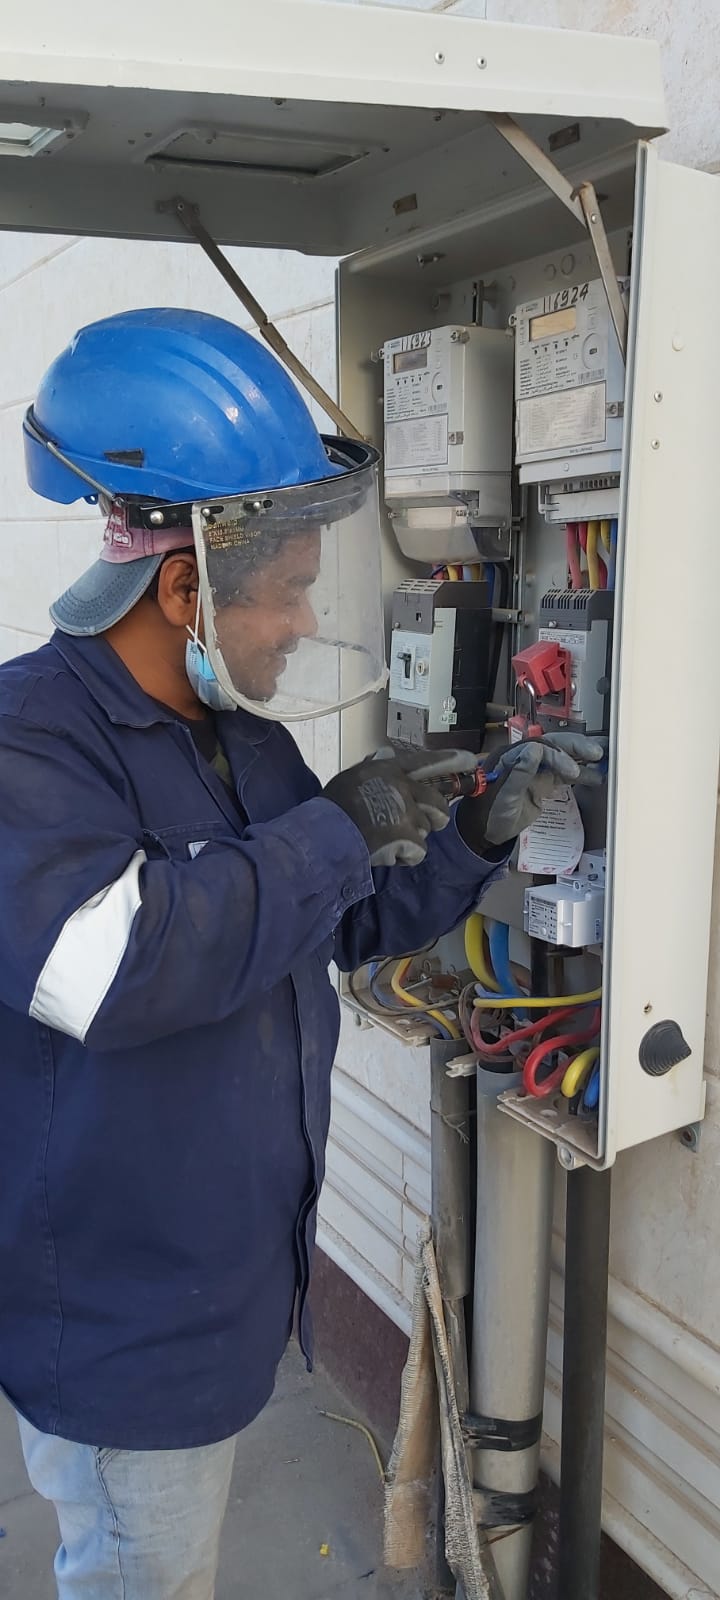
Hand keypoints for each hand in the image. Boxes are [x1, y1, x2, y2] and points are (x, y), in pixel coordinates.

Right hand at [324, 746, 478, 866]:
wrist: (326, 834)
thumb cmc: (333, 807)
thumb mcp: (352, 777)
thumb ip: (374, 768)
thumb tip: (386, 755)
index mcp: (389, 770)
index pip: (426, 762)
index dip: (450, 761)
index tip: (472, 761)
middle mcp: (403, 788)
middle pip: (438, 804)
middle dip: (434, 818)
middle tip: (415, 826)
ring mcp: (406, 812)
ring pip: (427, 830)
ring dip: (411, 839)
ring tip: (385, 840)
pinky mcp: (407, 837)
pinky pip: (418, 852)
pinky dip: (404, 857)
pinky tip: (384, 853)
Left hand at [457, 733, 604, 851]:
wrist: (483, 832)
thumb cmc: (488, 815)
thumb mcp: (503, 798)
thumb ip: (519, 774)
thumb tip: (536, 750)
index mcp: (511, 756)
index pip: (540, 748)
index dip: (559, 757)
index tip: (573, 771)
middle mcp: (525, 758)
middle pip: (554, 745)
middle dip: (576, 747)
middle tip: (597, 753)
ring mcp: (535, 769)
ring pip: (562, 757)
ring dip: (582, 758)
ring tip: (604, 761)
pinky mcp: (542, 782)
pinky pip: (563, 774)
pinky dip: (580, 774)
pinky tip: (596, 777)